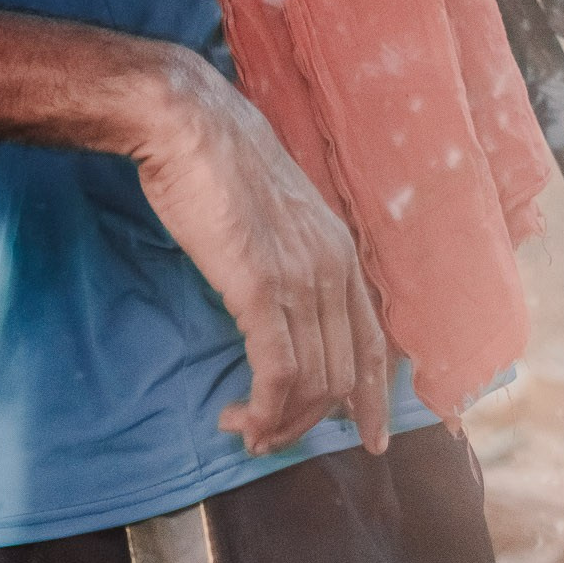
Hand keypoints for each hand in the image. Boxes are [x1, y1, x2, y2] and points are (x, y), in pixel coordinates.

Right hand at [131, 50, 392, 458]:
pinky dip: (263, 409)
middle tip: (264, 437)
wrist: (190, 123)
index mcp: (339, 249)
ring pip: (311, 382)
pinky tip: (240, 418)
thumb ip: (290, 256)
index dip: (373, 399)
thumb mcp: (275, 213)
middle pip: (339, 375)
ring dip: (278, 421)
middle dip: (305, 420)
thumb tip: (279, 303)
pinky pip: (277, 372)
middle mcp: (332, 267)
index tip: (370, 439)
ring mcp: (301, 276)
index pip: (373, 344)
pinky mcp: (262, 286)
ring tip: (244, 429)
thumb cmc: (219, 164)